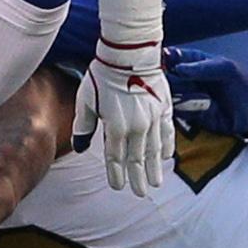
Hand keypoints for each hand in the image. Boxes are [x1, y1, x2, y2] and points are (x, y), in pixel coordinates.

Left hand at [74, 39, 172, 192]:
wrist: (129, 54)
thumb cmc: (102, 75)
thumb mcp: (85, 101)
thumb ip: (84, 126)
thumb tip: (79, 147)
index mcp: (115, 128)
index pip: (115, 158)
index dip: (116, 174)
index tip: (118, 187)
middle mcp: (136, 128)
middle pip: (137, 159)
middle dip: (138, 178)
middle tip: (141, 193)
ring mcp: (153, 119)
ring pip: (154, 150)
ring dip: (154, 167)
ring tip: (156, 182)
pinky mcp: (164, 108)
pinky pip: (167, 132)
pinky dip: (167, 145)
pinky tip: (167, 155)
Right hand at [163, 47, 247, 137]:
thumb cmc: (241, 83)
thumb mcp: (225, 68)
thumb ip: (202, 67)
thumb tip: (179, 69)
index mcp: (190, 61)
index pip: (167, 57)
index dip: (159, 60)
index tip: (160, 65)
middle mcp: (181, 78)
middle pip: (162, 77)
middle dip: (166, 81)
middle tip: (179, 84)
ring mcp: (182, 96)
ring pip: (166, 95)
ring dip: (175, 96)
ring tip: (197, 96)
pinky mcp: (186, 114)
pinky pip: (175, 112)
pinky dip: (182, 110)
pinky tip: (196, 107)